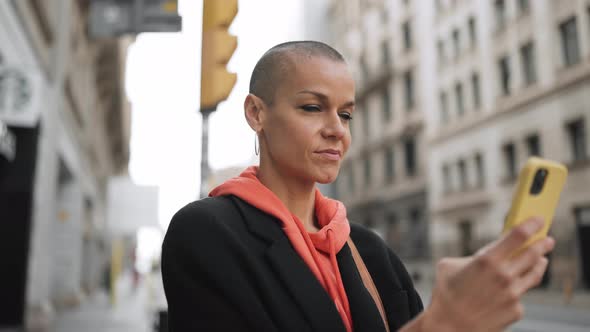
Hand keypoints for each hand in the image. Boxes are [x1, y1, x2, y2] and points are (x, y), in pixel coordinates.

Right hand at [421, 218, 553, 331]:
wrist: (448, 326)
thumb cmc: (445, 294)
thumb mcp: (450, 265)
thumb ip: (471, 256)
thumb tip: (484, 255)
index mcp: (487, 260)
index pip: (519, 235)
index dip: (532, 224)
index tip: (538, 220)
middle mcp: (504, 276)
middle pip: (534, 253)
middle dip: (543, 244)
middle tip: (547, 239)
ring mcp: (513, 294)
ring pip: (534, 274)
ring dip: (539, 263)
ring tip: (541, 259)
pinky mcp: (516, 310)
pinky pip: (520, 295)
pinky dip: (516, 290)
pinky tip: (508, 291)